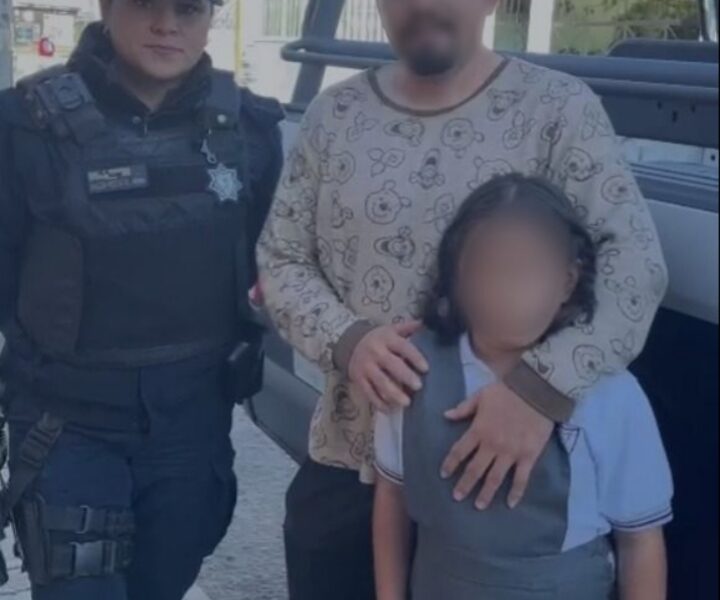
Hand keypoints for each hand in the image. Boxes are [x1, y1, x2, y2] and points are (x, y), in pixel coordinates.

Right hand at [348, 321, 427, 413]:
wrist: (350, 343)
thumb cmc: (378, 338)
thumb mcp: (391, 330)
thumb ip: (408, 328)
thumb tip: (426, 323)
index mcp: (387, 339)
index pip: (403, 347)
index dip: (414, 357)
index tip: (425, 368)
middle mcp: (376, 352)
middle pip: (391, 365)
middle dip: (405, 376)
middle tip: (418, 386)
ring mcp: (366, 367)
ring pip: (380, 382)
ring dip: (393, 393)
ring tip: (406, 403)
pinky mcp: (359, 379)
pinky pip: (369, 393)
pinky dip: (379, 403)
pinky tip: (390, 409)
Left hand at [441, 383, 552, 508]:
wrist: (536, 390)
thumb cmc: (507, 391)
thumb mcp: (480, 395)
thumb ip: (463, 408)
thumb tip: (445, 415)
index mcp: (478, 430)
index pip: (459, 451)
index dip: (450, 464)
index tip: (443, 475)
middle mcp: (492, 445)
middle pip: (475, 469)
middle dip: (465, 485)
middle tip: (457, 497)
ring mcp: (511, 453)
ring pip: (495, 478)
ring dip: (486, 493)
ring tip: (478, 506)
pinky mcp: (528, 456)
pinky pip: (521, 478)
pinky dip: (516, 493)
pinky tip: (510, 504)